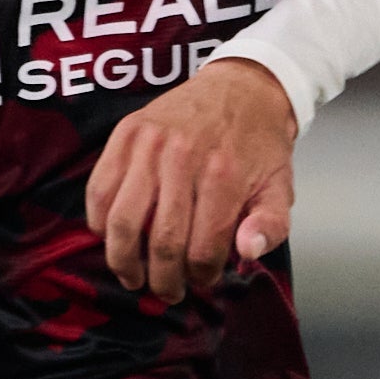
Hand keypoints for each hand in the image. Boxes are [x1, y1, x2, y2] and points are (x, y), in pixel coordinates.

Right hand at [92, 58, 300, 301]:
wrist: (242, 87)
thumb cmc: (260, 143)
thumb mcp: (280, 186)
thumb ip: (271, 225)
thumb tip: (248, 253)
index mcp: (225, 176)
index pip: (203, 249)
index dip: (200, 276)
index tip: (201, 280)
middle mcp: (184, 158)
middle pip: (162, 242)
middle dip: (162, 279)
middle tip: (166, 292)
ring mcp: (149, 144)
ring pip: (123, 221)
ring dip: (124, 260)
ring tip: (133, 275)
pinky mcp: (126, 133)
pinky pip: (99, 190)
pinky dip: (99, 223)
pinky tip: (112, 238)